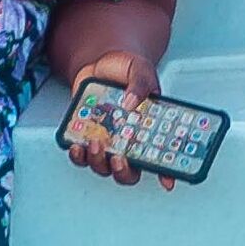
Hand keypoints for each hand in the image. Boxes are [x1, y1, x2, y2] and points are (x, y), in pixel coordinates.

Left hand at [63, 50, 172, 190]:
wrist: (99, 63)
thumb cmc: (125, 69)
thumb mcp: (139, 69)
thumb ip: (140, 83)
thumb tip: (131, 102)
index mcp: (148, 130)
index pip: (161, 157)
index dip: (166, 174)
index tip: (167, 182)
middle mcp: (128, 142)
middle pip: (129, 173)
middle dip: (123, 172)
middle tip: (119, 158)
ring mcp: (106, 142)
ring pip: (103, 167)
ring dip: (98, 161)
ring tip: (96, 142)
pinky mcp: (86, 138)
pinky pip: (81, 156)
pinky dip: (77, 155)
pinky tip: (76, 145)